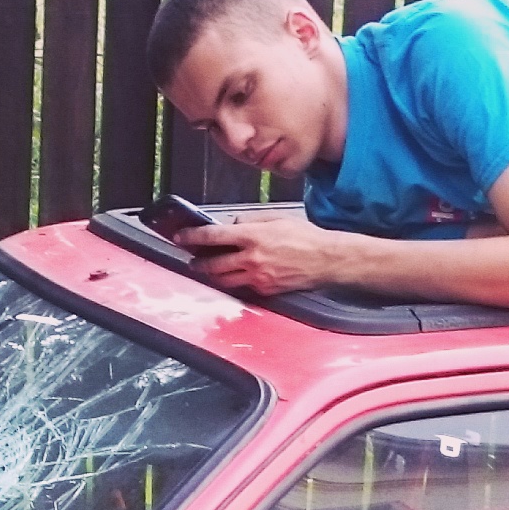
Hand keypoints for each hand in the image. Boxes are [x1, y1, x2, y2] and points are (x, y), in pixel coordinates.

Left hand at [176, 211, 359, 296]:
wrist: (326, 260)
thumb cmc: (305, 236)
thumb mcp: (276, 218)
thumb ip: (250, 220)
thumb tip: (231, 224)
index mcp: (253, 237)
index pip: (213, 236)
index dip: (193, 237)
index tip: (181, 237)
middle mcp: (252, 259)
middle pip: (213, 264)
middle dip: (198, 261)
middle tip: (193, 258)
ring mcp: (258, 278)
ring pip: (224, 279)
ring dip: (212, 274)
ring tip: (208, 269)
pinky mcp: (266, 290)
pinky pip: (244, 287)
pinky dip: (236, 281)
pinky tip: (235, 275)